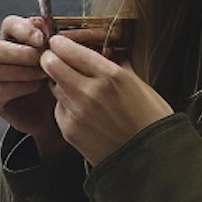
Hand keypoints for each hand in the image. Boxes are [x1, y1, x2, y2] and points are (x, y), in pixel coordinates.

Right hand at [0, 15, 65, 151]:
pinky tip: (36, 87)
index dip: (23, 29)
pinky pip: (0, 90)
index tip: (42, 38)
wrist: (55, 113)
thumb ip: (50, 41)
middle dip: (18, 51)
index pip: (9, 25)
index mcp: (13, 40)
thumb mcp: (58, 59)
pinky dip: (20, 87)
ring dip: (22, 70)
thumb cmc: (55, 81)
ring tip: (43, 74)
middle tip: (40, 58)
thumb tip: (43, 22)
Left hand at [38, 34, 172, 165]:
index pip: (70, 50)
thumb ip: (117, 66)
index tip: (58, 42)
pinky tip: (83, 113)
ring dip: (60, 83)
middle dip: (51, 60)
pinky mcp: (69, 130)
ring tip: (77, 89)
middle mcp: (90, 91)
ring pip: (53, 86)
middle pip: (52, 64)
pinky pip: (59, 109)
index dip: (60, 44)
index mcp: (111, 76)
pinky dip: (66, 107)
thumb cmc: (150, 122)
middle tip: (56, 60)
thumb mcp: (140, 85)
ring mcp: (77, 112)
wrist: (148, 159)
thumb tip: (103, 53)